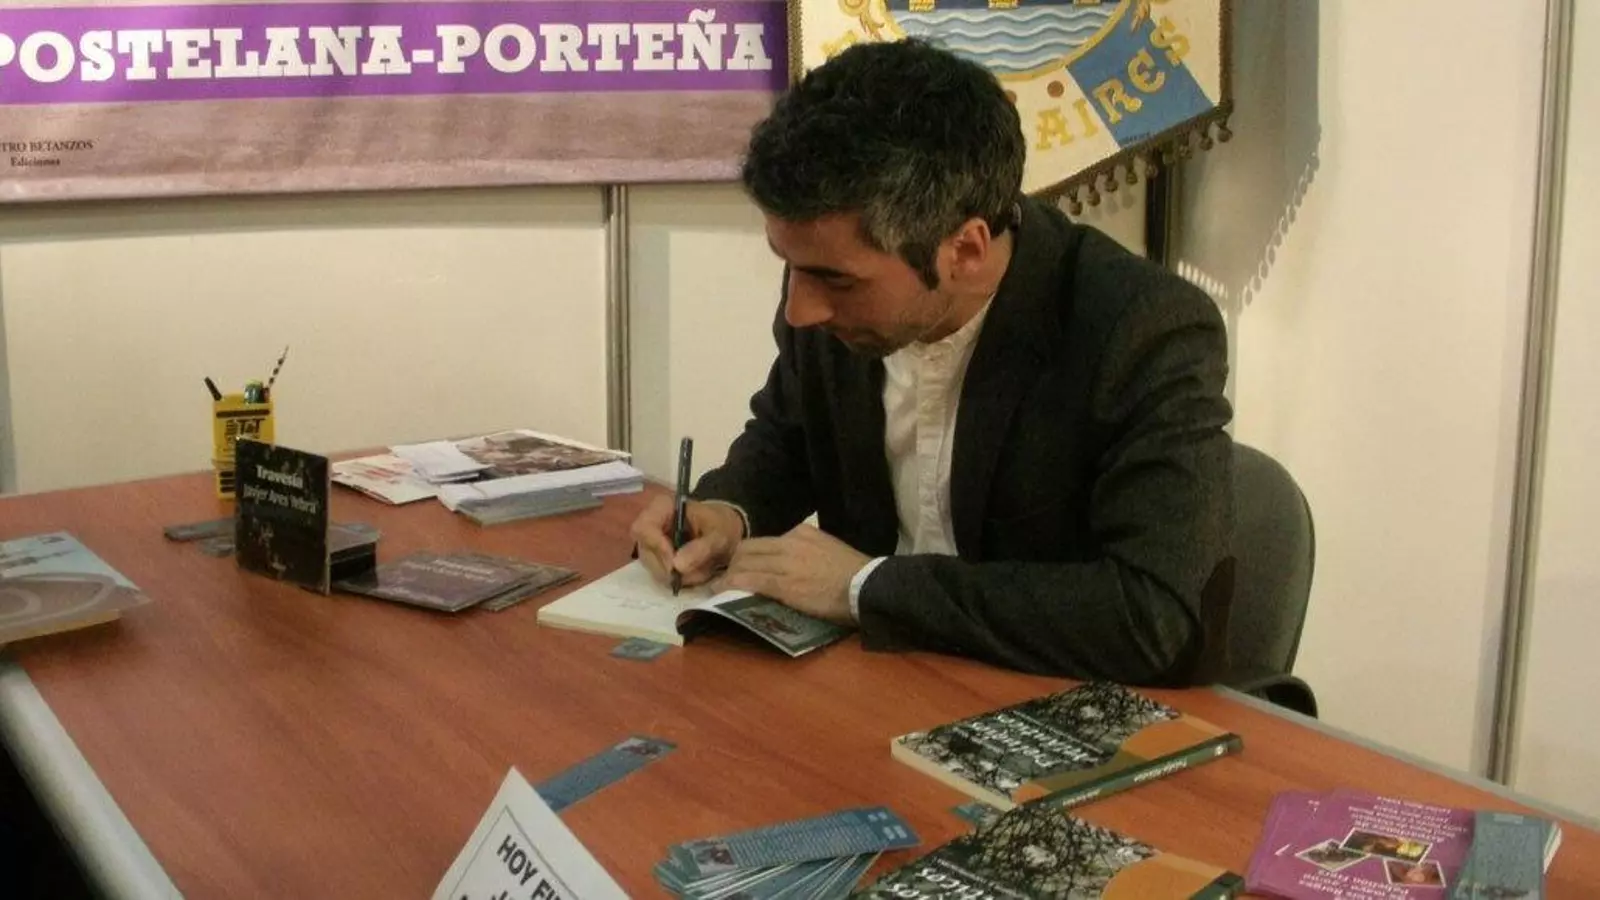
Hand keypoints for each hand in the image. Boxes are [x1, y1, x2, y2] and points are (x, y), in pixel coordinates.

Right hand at [630, 495, 743, 587]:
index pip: (643, 528)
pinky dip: (680, 580)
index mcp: (662, 507)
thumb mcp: (719, 535)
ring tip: (702, 571)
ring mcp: (650, 544)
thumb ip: (702, 548)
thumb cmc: (721, 526)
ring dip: (679, 576)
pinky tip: (696, 573)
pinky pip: (661, 576)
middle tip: (697, 573)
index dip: (657, 548)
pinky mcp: (655, 560)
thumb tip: (677, 566)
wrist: (724, 533)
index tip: (676, 564)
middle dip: (672, 568)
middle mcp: (650, 524)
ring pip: (653, 568)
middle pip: (647, 553)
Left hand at [712, 524, 868, 624]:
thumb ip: (807, 553)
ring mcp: (785, 561)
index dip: (750, 555)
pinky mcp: (783, 583)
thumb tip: (792, 567)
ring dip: (728, 575)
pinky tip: (721, 592)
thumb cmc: (855, 575)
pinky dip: (731, 585)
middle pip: (748, 547)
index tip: (744, 567)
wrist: (867, 586)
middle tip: (727, 579)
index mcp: (803, 532)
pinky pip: (749, 580)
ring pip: (744, 562)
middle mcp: (790, 541)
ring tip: (719, 588)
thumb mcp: (829, 551)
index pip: (765, 541)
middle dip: (733, 563)